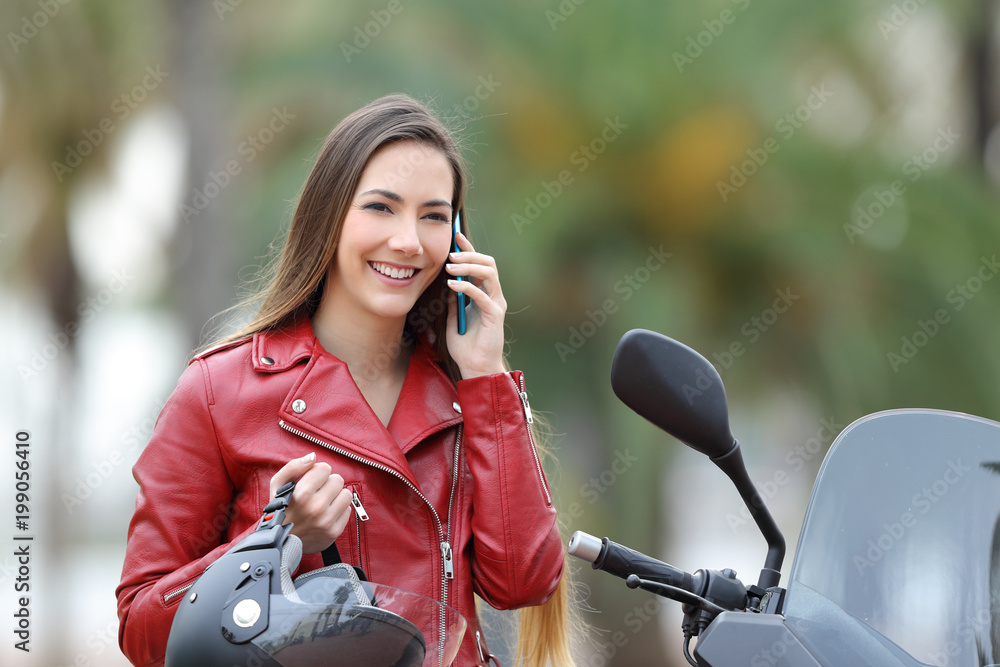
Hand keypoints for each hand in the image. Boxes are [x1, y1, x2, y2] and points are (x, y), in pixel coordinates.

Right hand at [269, 453, 353, 553]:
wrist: (280, 543)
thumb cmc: (279, 510)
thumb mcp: (277, 486)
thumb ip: (293, 467)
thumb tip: (313, 456)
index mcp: (301, 494)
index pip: (325, 468)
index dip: (317, 473)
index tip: (311, 482)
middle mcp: (316, 508)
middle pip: (338, 480)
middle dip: (328, 484)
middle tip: (317, 493)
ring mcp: (326, 521)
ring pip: (346, 494)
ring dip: (336, 496)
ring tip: (324, 502)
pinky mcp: (334, 532)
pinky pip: (348, 510)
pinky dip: (338, 510)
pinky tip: (326, 514)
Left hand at [445, 232, 507, 378]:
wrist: (475, 367)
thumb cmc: (465, 346)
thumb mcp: (453, 319)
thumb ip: (453, 301)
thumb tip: (447, 283)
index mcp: (484, 294)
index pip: (479, 265)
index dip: (468, 249)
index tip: (456, 236)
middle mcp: (493, 296)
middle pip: (488, 264)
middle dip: (469, 254)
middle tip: (451, 254)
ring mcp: (495, 304)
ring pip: (489, 273)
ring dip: (469, 266)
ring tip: (450, 267)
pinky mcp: (494, 315)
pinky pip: (482, 295)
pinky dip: (466, 286)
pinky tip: (452, 285)